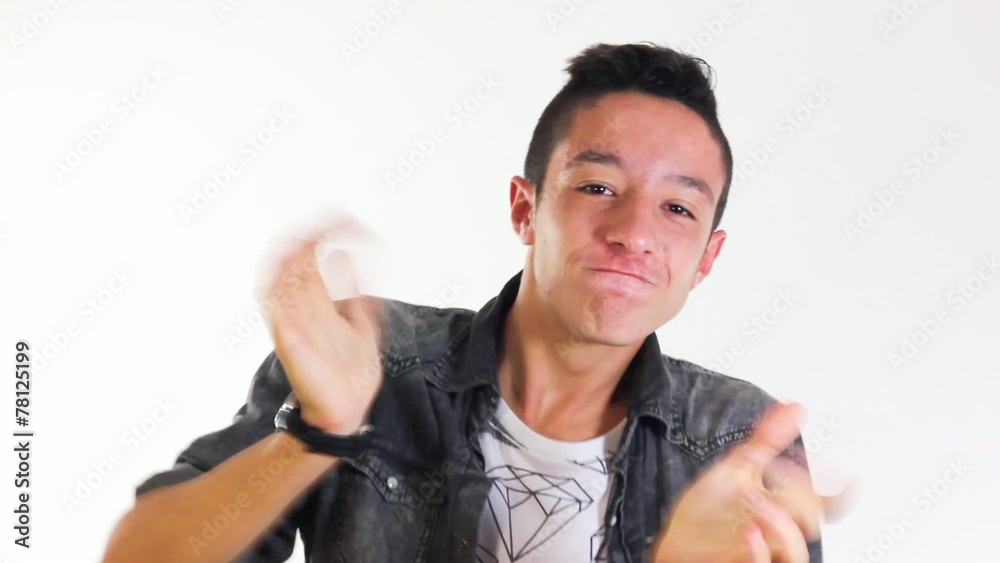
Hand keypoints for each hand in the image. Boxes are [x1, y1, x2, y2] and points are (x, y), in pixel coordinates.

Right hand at [256, 216, 385, 434]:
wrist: (344, 412)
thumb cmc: (348, 370)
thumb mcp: (359, 324)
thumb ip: (354, 294)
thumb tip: (353, 256)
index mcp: (313, 305)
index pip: (308, 259)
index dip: (322, 235)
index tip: (345, 217)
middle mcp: (300, 312)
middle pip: (295, 263)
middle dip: (313, 236)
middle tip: (337, 217)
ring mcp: (294, 327)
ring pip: (285, 281)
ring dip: (299, 256)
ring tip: (318, 235)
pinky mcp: (293, 348)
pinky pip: (282, 319)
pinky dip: (287, 301)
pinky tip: (301, 280)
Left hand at [651, 402, 858, 561]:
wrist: (677, 540)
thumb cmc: (708, 513)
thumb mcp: (736, 468)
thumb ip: (766, 440)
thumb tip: (796, 407)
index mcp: (780, 509)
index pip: (821, 507)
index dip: (841, 496)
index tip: (852, 480)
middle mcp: (775, 533)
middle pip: (811, 523)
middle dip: (802, 497)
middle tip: (775, 473)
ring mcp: (760, 551)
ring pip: (794, 552)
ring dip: (781, 524)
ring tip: (756, 499)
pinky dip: (759, 552)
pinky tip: (749, 534)